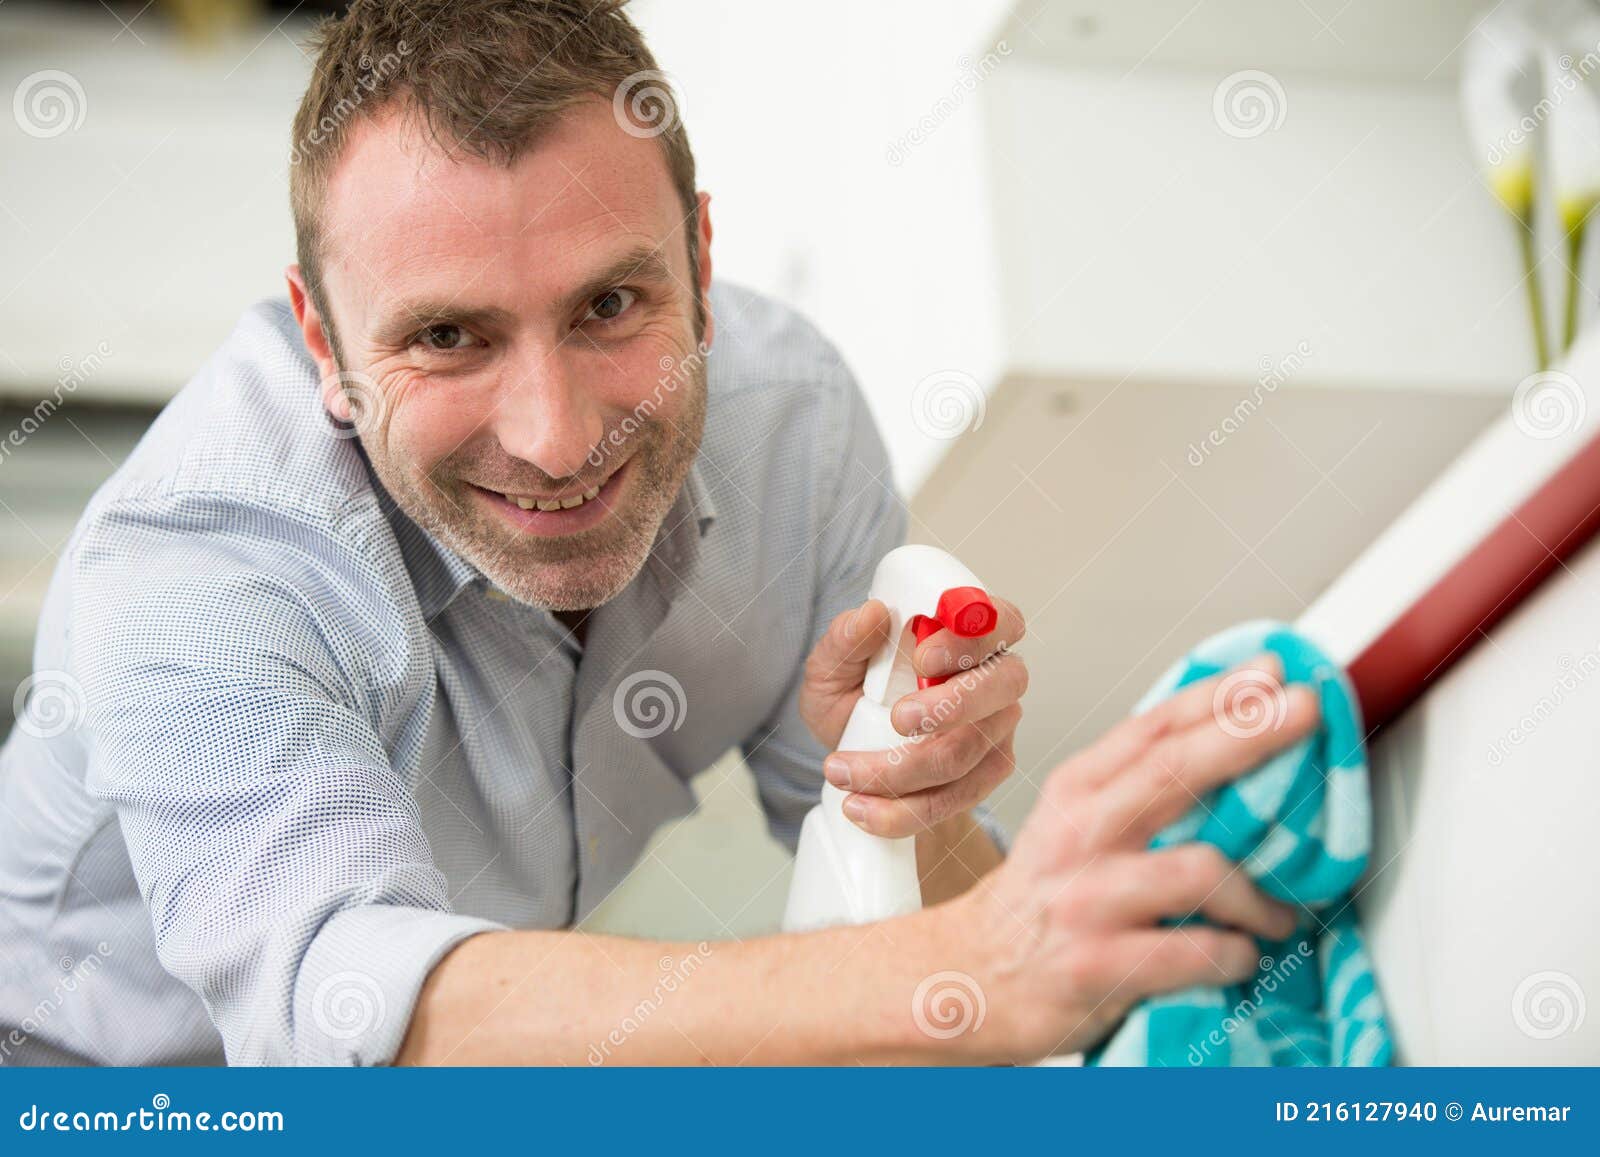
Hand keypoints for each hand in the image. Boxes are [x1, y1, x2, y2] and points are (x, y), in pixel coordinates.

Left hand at [797, 596, 1027, 836]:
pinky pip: (955, 800)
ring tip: (843, 771)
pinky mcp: (983, 776)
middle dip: (952, 706)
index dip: (969, 639)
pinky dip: (903, 811)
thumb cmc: (851, 697)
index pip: (998, 619)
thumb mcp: (832, 666)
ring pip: (968, 753)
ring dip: (901, 770)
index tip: (924, 656)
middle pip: (1003, 687)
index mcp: (968, 633)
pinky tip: (863, 808)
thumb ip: (845, 639)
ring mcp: (995, 730)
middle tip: (898, 720)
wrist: (855, 757)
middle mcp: (994, 678)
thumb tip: (872, 614)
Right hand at [929, 654, 1316, 1062]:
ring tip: (1278, 912)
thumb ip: (1138, 787)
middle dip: (1249, 732)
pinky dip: (1234, 954)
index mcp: (1078, 791)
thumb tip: (1235, 742)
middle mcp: (1079, 834)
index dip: (1218, 695)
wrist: (968, 975)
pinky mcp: (1097, 966)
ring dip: (1258, 893)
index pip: (1154, 729)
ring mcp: (1086, 900)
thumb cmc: (1043, 897)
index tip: (1273, 671)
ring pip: (1198, 869)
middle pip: (1174, 770)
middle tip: (1308, 711)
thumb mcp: (1074, 823)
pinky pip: (1195, 953)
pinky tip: (1238, 956)